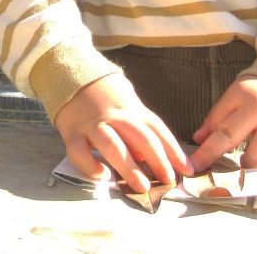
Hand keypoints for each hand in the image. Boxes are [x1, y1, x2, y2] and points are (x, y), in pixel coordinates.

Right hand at [54, 73, 189, 193]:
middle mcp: (114, 116)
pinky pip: (79, 151)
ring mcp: (92, 123)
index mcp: (131, 108)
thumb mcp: (126, 102)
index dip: (173, 150)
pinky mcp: (71, 131)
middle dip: (158, 160)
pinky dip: (90, 165)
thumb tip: (149, 157)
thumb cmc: (104, 94)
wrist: (70, 72)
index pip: (157, 129)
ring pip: (113, 145)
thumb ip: (138, 127)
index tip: (186, 169)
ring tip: (142, 186)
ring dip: (129, 167)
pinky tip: (102, 176)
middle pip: (140, 137)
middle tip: (169, 180)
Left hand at [190, 76, 256, 171]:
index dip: (204, 151)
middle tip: (214, 178)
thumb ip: (217, 117)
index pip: (217, 126)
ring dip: (247, 170)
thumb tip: (199, 139)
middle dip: (219, 161)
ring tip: (244, 168)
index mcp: (241, 95)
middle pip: (235, 141)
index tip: (192, 167)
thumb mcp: (235, 96)